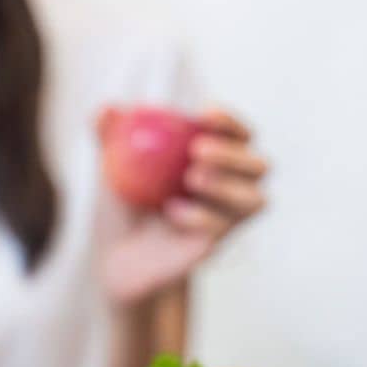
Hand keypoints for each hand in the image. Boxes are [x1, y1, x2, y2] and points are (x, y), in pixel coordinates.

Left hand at [99, 109, 266, 303]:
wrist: (115, 257)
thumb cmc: (121, 204)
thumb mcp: (110, 167)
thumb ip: (110, 136)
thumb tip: (107, 109)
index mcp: (215, 159)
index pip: (238, 134)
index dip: (230, 122)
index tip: (206, 113)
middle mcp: (230, 188)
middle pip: (259, 165)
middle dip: (234, 154)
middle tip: (198, 150)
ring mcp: (226, 220)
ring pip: (255, 200)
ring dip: (227, 185)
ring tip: (191, 178)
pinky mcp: (214, 246)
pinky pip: (222, 229)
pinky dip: (200, 216)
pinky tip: (172, 211)